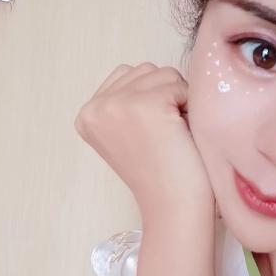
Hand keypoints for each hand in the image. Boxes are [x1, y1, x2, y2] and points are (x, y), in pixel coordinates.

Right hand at [74, 63, 214, 217]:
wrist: (173, 205)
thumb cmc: (162, 172)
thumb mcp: (128, 133)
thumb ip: (127, 102)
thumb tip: (152, 72)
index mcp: (87, 115)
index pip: (128, 75)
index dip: (153, 98)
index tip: (152, 135)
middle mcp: (94, 107)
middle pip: (145, 70)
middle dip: (166, 95)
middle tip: (166, 135)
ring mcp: (117, 104)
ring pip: (163, 73)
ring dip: (178, 99)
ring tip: (173, 133)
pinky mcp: (144, 105)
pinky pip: (179, 85)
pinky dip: (189, 106)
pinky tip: (182, 133)